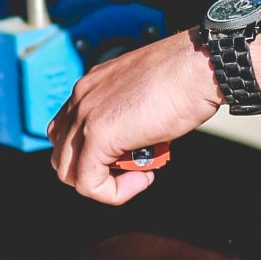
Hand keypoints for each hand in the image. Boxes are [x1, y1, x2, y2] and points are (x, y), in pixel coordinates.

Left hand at [48, 28, 225, 209]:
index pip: (67, 131)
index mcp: (91, 85)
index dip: (91, 152)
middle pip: (62, 153)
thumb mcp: (145, 95)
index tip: (125, 156)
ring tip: (140, 174)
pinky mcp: (98, 135)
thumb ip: (129, 116)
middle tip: (132, 168)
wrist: (198, 66)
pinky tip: (143, 179)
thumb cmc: (186, 76)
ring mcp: (86, 115)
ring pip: (69, 172)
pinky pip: (89, 184)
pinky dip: (114, 192)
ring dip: (104, 183)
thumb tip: (135, 141)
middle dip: (94, 170)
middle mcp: (82, 97)